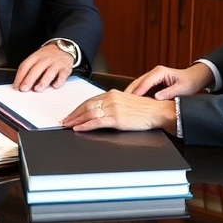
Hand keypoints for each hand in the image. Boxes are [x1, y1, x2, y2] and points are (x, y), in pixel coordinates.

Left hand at [13, 44, 74, 91]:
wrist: (64, 47)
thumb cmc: (49, 55)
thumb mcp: (38, 57)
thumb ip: (30, 69)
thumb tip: (21, 84)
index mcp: (36, 56)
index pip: (25, 65)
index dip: (20, 76)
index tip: (16, 86)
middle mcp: (46, 59)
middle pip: (35, 69)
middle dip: (29, 80)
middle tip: (24, 89)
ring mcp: (56, 63)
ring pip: (49, 73)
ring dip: (42, 82)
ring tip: (37, 89)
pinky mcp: (65, 69)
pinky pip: (62, 76)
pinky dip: (58, 82)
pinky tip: (54, 86)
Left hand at [62, 89, 177, 133]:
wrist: (157, 112)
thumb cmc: (145, 109)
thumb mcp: (126, 102)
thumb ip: (114, 104)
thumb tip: (102, 110)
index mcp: (113, 93)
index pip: (90, 100)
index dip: (78, 108)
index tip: (72, 113)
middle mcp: (111, 98)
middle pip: (86, 106)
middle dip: (74, 114)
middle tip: (65, 120)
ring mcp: (113, 108)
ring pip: (88, 113)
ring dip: (76, 120)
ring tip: (68, 125)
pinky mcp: (116, 118)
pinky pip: (96, 122)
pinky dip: (85, 125)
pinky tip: (78, 128)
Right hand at [125, 64, 213, 99]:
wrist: (194, 78)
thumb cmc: (189, 82)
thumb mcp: (181, 88)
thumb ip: (168, 93)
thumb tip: (156, 98)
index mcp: (160, 72)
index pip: (145, 82)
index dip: (137, 91)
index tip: (131, 100)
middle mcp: (155, 73)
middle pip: (138, 82)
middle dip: (130, 92)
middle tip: (121, 102)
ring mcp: (153, 77)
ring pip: (138, 85)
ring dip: (132, 93)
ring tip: (124, 103)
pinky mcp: (154, 82)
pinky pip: (143, 88)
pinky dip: (138, 94)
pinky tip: (133, 102)